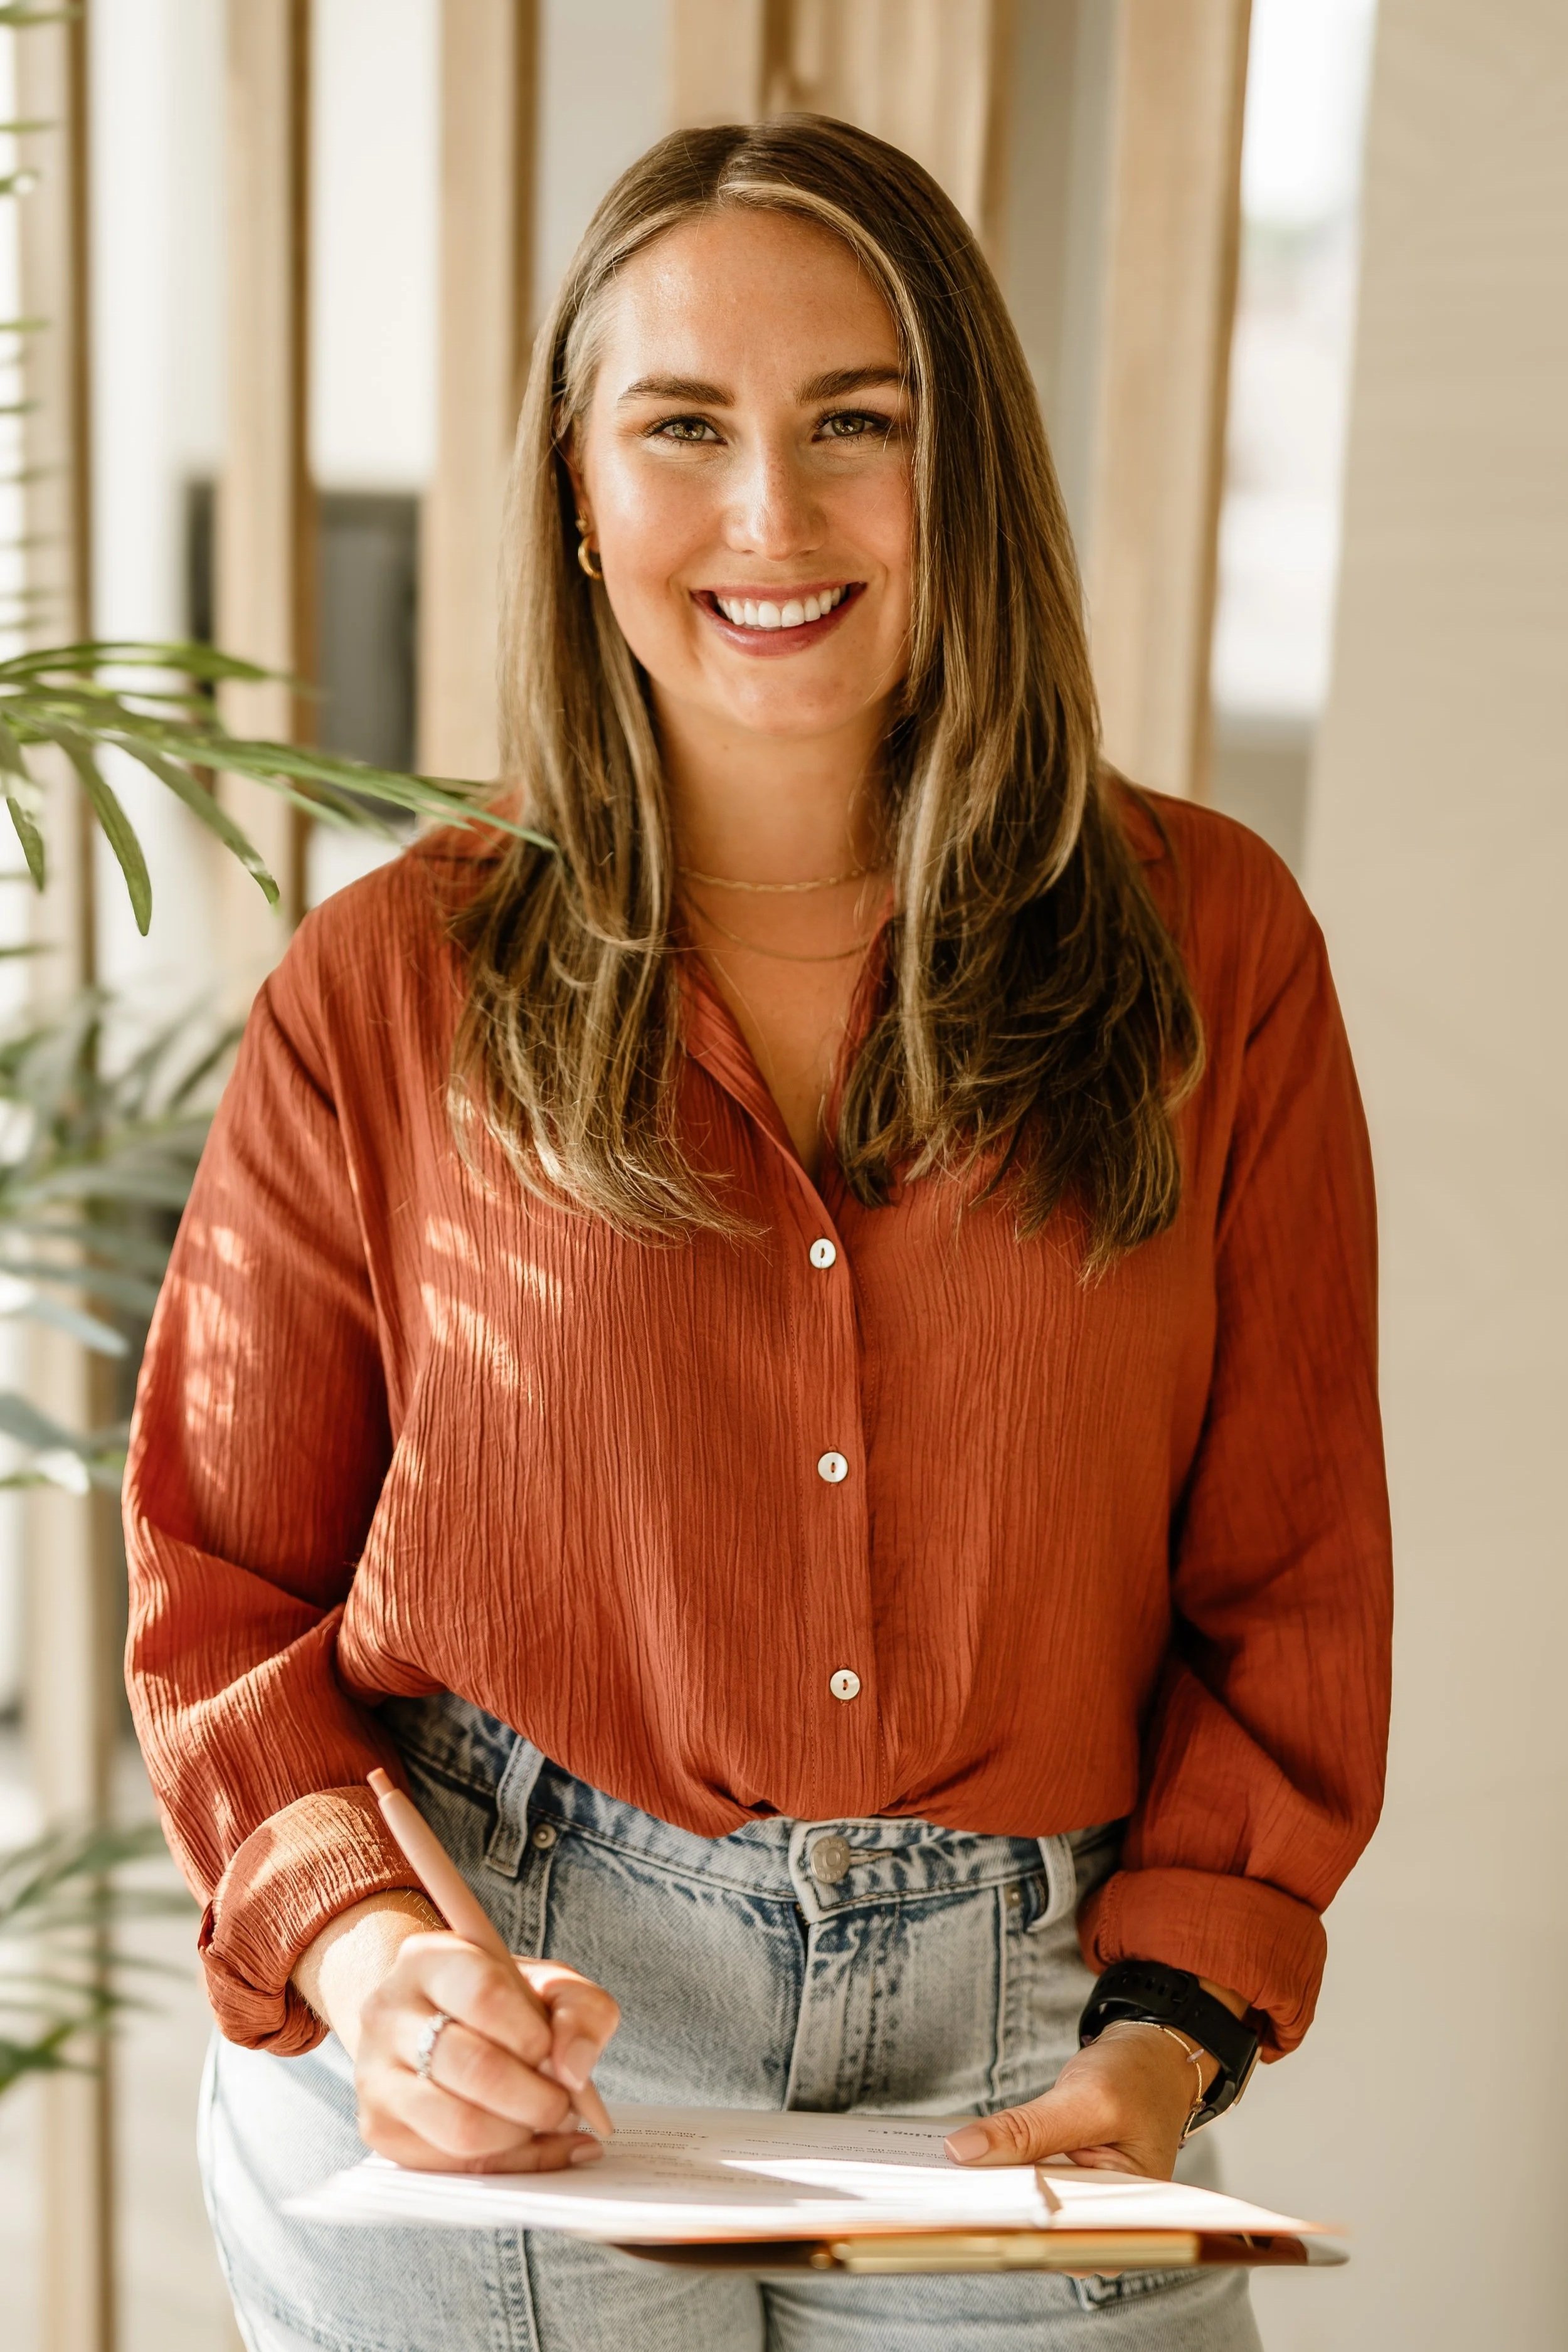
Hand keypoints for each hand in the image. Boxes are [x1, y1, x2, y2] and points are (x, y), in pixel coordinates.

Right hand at [294, 1893, 620, 2172]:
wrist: (434, 2024)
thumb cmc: (502, 2004)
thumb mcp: (550, 1986)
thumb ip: (581, 2013)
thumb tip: (574, 2071)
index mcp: (429, 1958)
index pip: (485, 1995)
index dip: (533, 2034)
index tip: (552, 2053)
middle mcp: (389, 2013)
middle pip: (474, 2067)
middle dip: (538, 2098)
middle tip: (565, 2106)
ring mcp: (376, 2074)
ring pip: (460, 2126)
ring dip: (522, 2135)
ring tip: (545, 2123)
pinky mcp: (379, 2129)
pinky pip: (451, 2166)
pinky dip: (506, 2164)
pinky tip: (530, 2146)